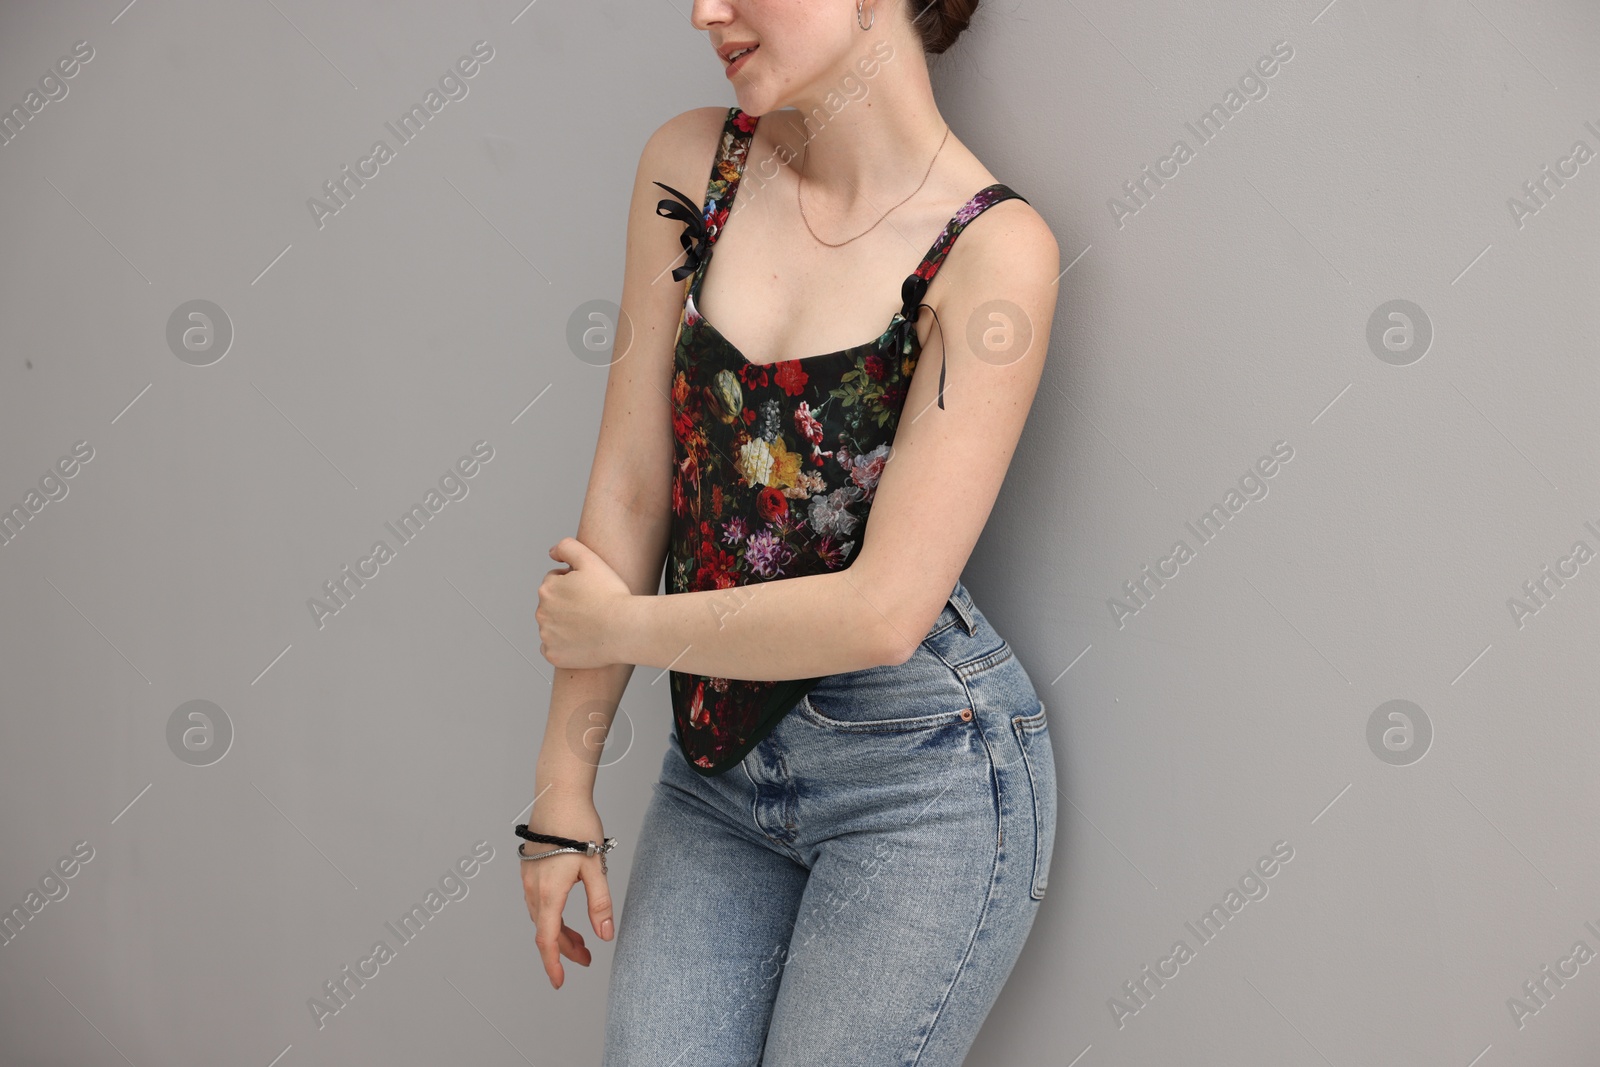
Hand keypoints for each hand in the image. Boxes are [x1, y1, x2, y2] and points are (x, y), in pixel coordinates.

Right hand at [519, 792, 614, 989]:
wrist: (558, 794)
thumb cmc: (577, 826)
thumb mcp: (596, 867)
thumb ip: (600, 903)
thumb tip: (605, 935)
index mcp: (548, 893)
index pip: (547, 939)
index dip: (553, 964)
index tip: (559, 982)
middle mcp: (532, 888)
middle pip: (545, 930)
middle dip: (564, 949)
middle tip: (587, 959)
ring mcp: (528, 878)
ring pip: (541, 916)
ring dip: (559, 931)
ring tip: (583, 939)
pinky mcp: (530, 867)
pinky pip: (538, 901)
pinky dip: (552, 914)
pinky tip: (566, 910)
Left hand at [537, 537, 632, 668]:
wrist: (625, 629)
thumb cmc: (612, 596)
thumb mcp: (591, 559)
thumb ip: (567, 547)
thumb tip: (552, 553)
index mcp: (547, 589)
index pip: (555, 581)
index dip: (576, 584)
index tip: (591, 591)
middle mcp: (541, 612)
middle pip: (553, 604)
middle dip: (568, 604)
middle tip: (592, 608)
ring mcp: (547, 636)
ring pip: (553, 626)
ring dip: (566, 624)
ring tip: (591, 625)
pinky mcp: (554, 655)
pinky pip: (554, 648)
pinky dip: (564, 646)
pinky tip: (582, 641)